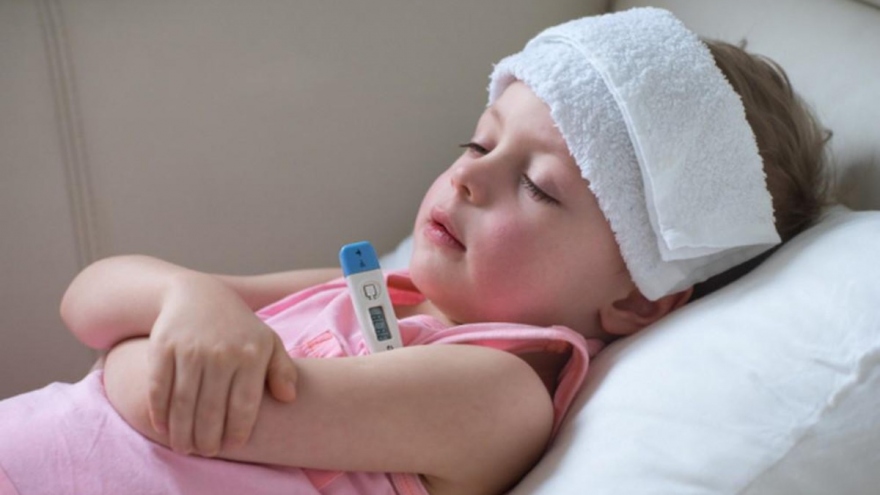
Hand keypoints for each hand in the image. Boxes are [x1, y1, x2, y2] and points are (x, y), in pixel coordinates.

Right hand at [147, 272, 296, 455]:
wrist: (197, 295)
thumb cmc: (238, 327)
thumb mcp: (267, 341)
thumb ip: (282, 370)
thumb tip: (289, 398)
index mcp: (250, 354)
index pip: (244, 405)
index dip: (237, 431)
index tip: (233, 445)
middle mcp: (221, 352)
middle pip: (211, 409)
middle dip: (207, 439)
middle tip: (206, 451)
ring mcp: (190, 349)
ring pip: (184, 404)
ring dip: (182, 432)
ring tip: (185, 447)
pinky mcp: (163, 347)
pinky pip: (159, 388)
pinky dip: (159, 412)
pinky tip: (163, 427)